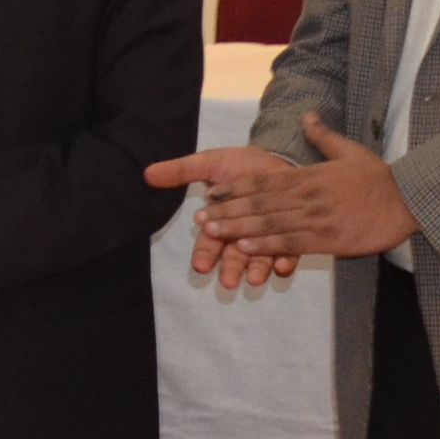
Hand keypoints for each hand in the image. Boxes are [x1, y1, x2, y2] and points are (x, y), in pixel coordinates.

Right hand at [147, 147, 303, 289]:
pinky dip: (284, 262)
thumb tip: (147, 174)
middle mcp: (243, 235)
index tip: (200, 265)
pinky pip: (288, 254)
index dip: (204, 254)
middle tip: (227, 282)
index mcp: (222, 222)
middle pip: (233, 257)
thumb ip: (181, 171)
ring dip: (256, 270)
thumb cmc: (245, 165)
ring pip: (259, 259)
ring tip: (254, 279)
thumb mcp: (211, 164)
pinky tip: (282, 265)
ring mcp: (267, 239)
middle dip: (230, 269)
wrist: (283, 157)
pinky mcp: (292, 237)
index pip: (209, 242)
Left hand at [167, 117, 415, 274]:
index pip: (263, 179)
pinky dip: (267, 246)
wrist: (408, 199)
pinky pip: (292, 243)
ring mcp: (316, 218)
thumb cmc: (378, 177)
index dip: (234, 187)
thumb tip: (306, 115)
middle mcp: (307, 196)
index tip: (210, 192)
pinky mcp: (329, 240)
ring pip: (270, 223)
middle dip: (227, 211)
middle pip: (259, 203)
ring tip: (213, 233)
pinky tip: (246, 249)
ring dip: (239, 228)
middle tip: (200, 219)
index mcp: (308, 175)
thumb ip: (322, 136)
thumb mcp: (349, 150)